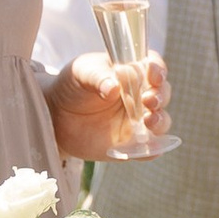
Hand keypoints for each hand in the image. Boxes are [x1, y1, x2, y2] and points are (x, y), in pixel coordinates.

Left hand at [44, 52, 170, 161]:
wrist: (56, 115)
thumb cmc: (72, 86)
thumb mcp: (81, 72)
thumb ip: (97, 77)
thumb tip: (113, 88)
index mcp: (132, 72)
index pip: (154, 66)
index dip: (158, 69)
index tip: (153, 75)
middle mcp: (140, 96)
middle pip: (162, 94)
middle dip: (161, 96)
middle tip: (149, 100)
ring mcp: (138, 121)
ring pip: (161, 121)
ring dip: (161, 121)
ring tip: (149, 121)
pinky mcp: (132, 144)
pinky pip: (149, 150)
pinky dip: (154, 150)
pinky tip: (151, 149)